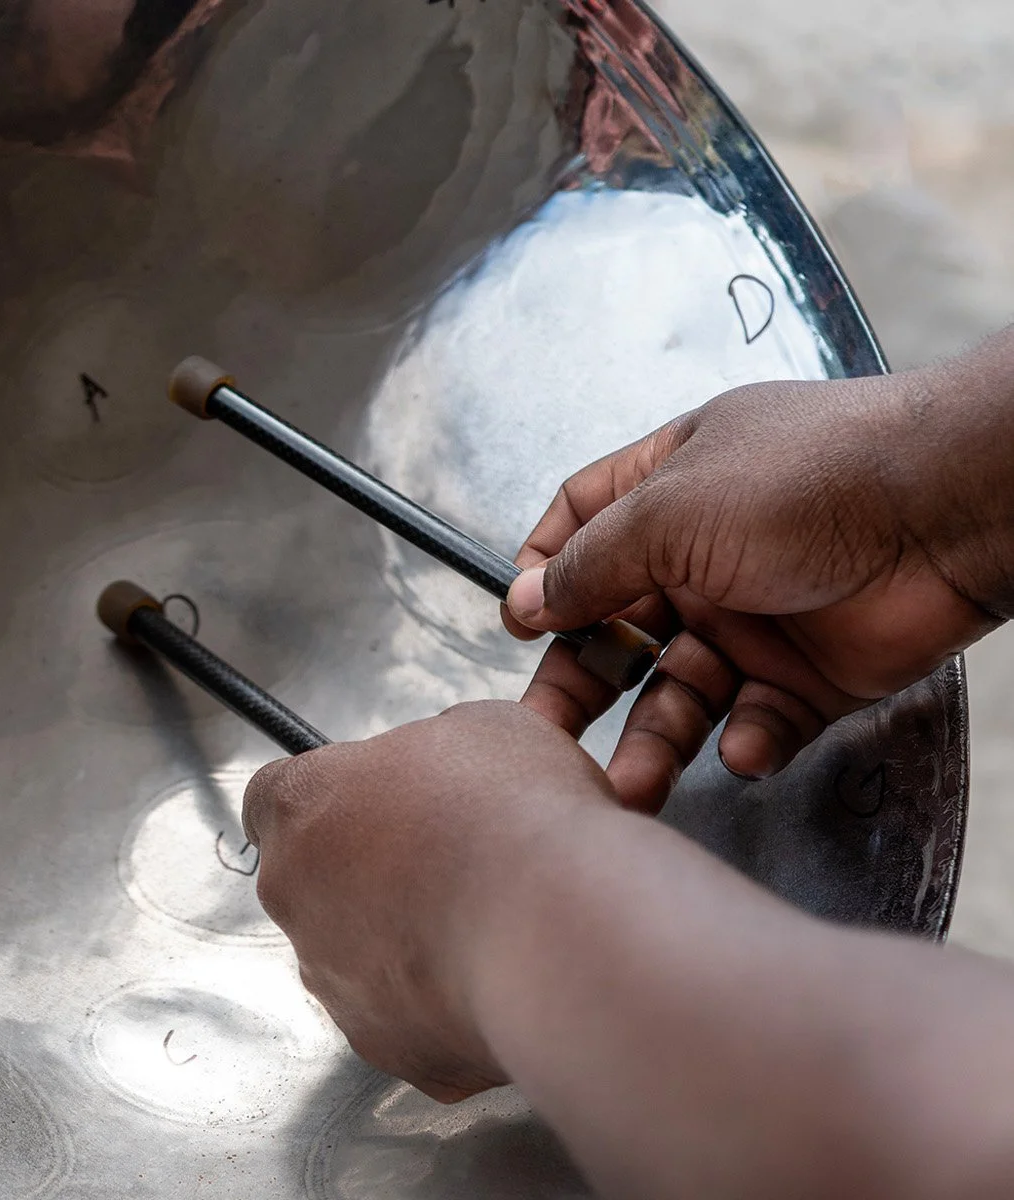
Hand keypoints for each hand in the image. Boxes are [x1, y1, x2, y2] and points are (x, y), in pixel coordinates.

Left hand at [242, 700, 614, 1101]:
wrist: (558, 931)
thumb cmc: (515, 818)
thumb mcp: (481, 729)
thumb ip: (431, 749)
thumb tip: (445, 766)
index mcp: (303, 804)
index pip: (274, 795)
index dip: (330, 797)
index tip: (373, 800)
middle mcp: (294, 893)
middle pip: (312, 879)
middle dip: (368, 872)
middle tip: (446, 860)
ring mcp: (331, 979)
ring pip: (352, 955)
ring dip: (401, 940)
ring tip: (483, 922)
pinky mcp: (380, 1044)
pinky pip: (401, 1019)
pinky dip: (439, 1002)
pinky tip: (494, 975)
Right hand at [503, 360, 1007, 811]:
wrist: (947, 513)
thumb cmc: (809, 480)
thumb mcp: (668, 510)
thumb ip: (590, 564)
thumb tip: (524, 601)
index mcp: (666, 490)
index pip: (579, 528)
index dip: (544, 574)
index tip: (519, 623)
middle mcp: (703, 556)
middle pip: (617, 629)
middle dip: (580, 683)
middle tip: (548, 736)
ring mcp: (755, 618)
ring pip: (681, 694)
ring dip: (656, 740)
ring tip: (635, 784)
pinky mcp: (808, 676)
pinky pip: (758, 722)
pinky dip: (748, 741)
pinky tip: (746, 746)